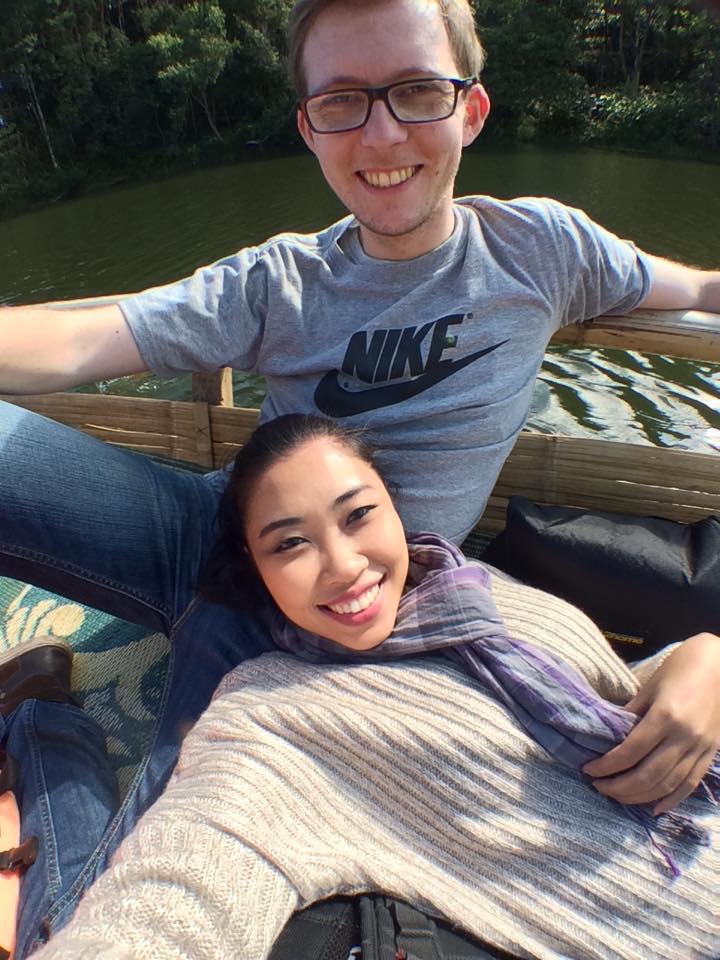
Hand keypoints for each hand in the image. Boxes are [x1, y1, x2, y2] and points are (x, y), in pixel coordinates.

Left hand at [582, 632, 719, 814]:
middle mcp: (684, 737)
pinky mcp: (710, 754)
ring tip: (617, 796)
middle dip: (619, 786)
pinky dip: (671, 799)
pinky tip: (654, 808)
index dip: (607, 765)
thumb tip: (610, 736)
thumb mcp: (650, 686)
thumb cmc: (680, 668)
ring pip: (667, 785)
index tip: (589, 769)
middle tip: (598, 786)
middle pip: (648, 775)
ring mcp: (700, 748)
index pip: (630, 752)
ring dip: (639, 796)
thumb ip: (632, 713)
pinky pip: (690, 784)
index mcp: (665, 716)